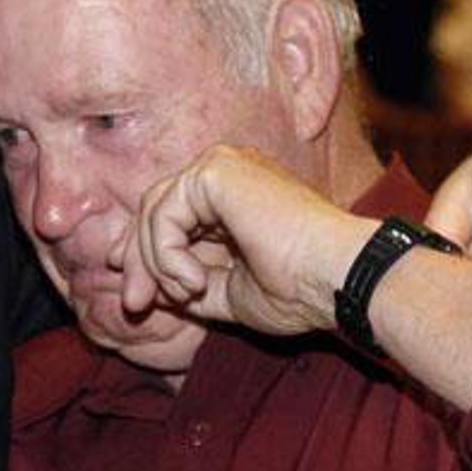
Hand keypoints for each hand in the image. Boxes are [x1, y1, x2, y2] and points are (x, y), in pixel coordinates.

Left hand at [118, 144, 367, 339]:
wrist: (336, 280)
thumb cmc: (298, 291)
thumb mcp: (227, 294)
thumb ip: (188, 285)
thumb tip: (147, 291)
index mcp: (232, 199)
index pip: (169, 219)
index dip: (146, 258)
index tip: (139, 300)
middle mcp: (226, 174)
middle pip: (154, 210)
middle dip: (139, 261)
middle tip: (135, 304)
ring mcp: (222, 166)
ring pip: (155, 212)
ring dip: (158, 264)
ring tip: (188, 293)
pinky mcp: (216, 171)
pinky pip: (164, 214)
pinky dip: (168, 254)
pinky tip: (195, 280)